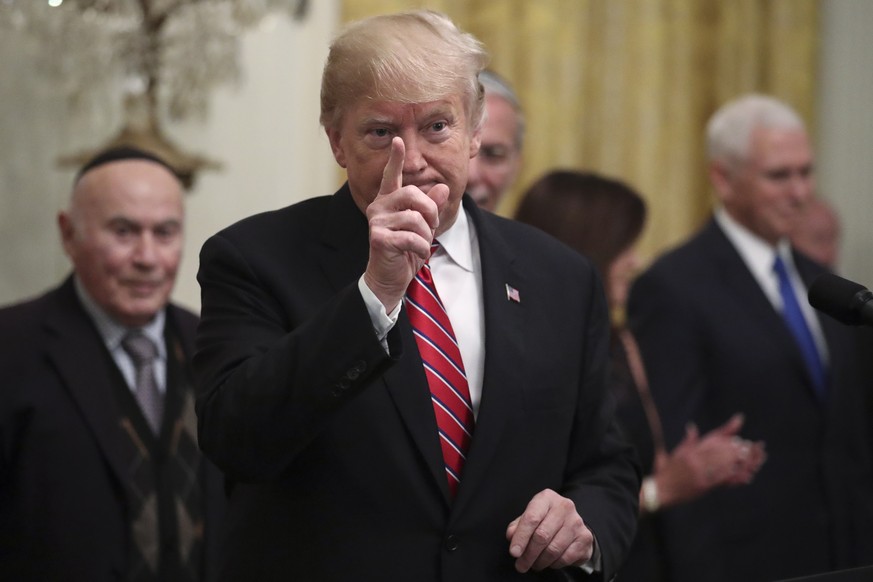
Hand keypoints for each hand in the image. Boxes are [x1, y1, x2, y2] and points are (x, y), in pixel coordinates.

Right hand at [363, 137, 448, 311]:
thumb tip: (443, 187)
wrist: (389, 279)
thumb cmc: (405, 252)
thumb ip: (432, 207)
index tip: (398, 140)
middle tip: (430, 228)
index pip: (392, 176)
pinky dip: (421, 249)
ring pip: (415, 218)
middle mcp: (379, 206)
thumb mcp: (424, 228)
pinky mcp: (378, 237)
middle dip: (429, 212)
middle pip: (413, 194)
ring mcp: (376, 221)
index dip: (395, 158)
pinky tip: (414, 255)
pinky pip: (412, 237)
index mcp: (389, 201)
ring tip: (418, 246)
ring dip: (425, 236)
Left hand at [505, 489, 592, 572]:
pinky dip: (554, 564)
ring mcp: (577, 522)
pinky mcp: (585, 538)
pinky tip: (549, 562)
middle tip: (521, 565)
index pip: (531, 518)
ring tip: (534, 564)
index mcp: (547, 498)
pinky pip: (565, 558)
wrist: (571, 522)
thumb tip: (511, 536)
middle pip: (542, 535)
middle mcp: (564, 507)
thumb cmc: (545, 519)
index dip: (521, 537)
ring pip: (554, 549)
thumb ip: (518, 525)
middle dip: (529, 554)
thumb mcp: (530, 516)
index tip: (514, 553)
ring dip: (540, 561)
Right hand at [652, 413, 765, 506]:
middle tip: (749, 448)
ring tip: (750, 460)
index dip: (727, 441)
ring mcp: (698, 472)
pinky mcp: (702, 485)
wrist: (659, 491)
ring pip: (723, 464)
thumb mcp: (675, 453)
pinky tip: (744, 476)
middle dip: (736, 450)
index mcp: (689, 452)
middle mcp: (694, 460)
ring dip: (739, 462)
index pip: (712, 443)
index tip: (739, 440)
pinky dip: (734, 477)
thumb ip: (687, 441)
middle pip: (720, 452)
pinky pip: (721, 479)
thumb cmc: (667, 472)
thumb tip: (692, 427)